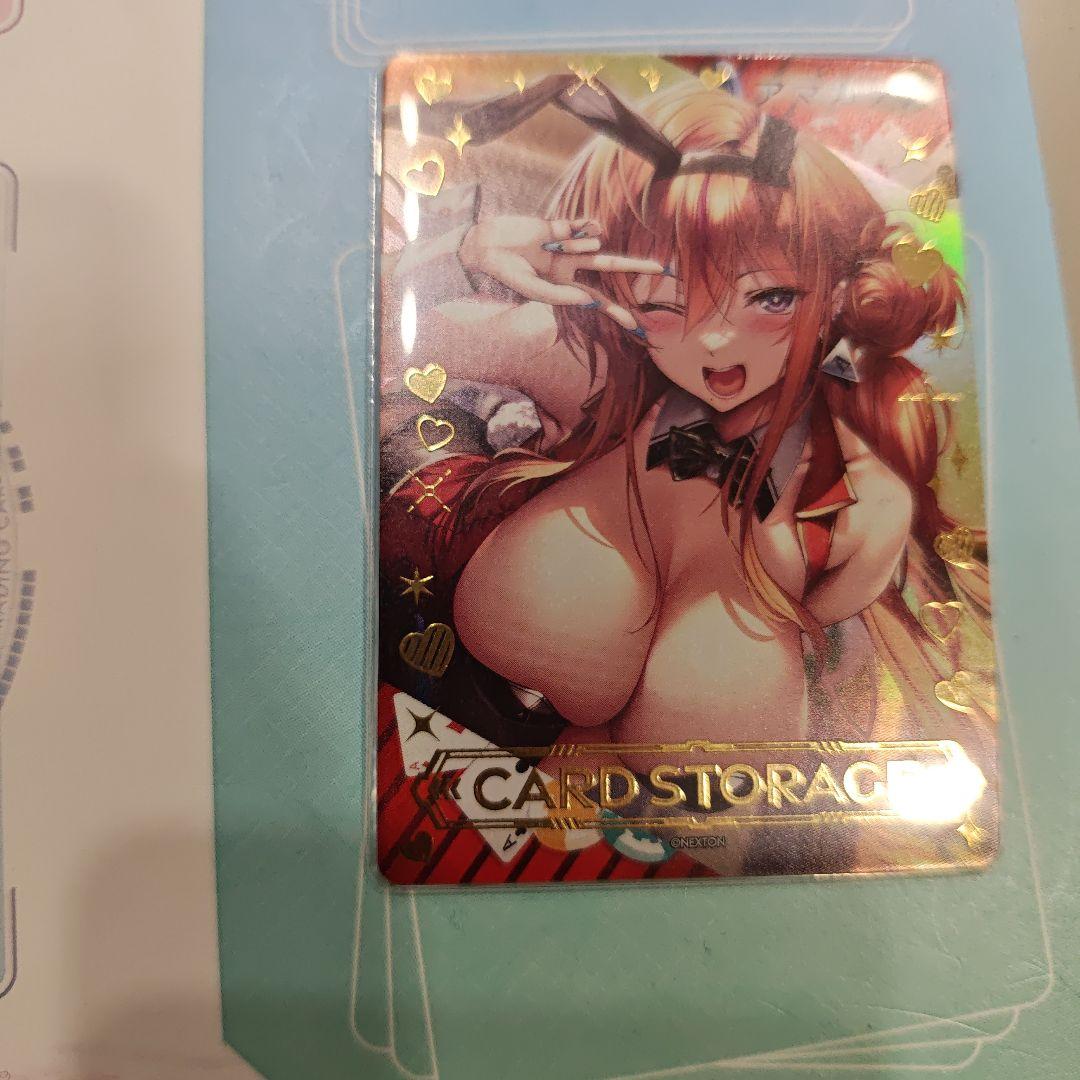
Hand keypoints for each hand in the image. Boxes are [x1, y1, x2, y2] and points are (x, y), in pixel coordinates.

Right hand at [458, 215, 665, 329]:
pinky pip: (581, 227)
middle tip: (664, 269)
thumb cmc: (504, 273)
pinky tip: (572, 230)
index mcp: (565, 288)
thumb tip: (593, 300)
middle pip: (610, 268)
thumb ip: (562, 296)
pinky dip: (583, 229)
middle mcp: (570, 268)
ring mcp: (567, 247)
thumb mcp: (533, 289)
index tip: (639, 325)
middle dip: (635, 267)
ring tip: (550, 249)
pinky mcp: (560, 227)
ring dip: (578, 247)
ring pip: (592, 245)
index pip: (598, 301)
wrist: (484, 245)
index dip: (618, 311)